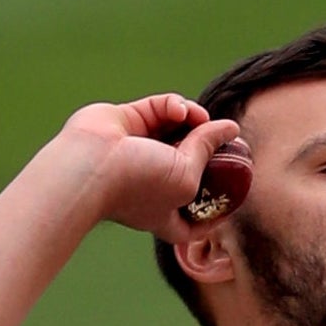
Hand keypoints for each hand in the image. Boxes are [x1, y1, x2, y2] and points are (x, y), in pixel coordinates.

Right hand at [62, 95, 241, 242]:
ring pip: (180, 132)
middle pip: (193, 166)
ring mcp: (140, 151)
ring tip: (197, 117)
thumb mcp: (187, 176)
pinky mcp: (128, 121)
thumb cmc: (138, 184)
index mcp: (166, 212)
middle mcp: (154, 183)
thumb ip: (209, 149)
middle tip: (229, 140)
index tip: (234, 198)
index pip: (196, 220)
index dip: (216, 210)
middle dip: (210, 152)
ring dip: (194, 120)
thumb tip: (229, 128)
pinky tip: (178, 109)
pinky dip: (173, 105)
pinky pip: (160, 109)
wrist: (91, 164)